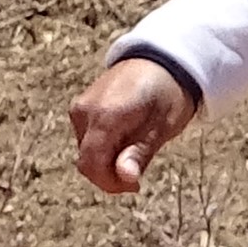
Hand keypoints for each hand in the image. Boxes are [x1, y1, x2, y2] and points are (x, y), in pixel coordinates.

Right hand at [69, 56, 195, 195]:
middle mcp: (86, 110)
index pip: (92, 163)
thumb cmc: (166, 92)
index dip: (109, 183)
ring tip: (136, 151)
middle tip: (138, 176)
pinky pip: (87, 138)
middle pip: (87, 161)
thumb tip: (125, 177)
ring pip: (87, 152)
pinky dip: (103, 147)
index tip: (134, 187)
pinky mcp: (81, 108)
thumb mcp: (162, 125)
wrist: (160, 60)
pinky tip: (125, 139)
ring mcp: (80, 108)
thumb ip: (139, 152)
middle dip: (109, 175)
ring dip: (107, 161)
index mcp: (106, 114)